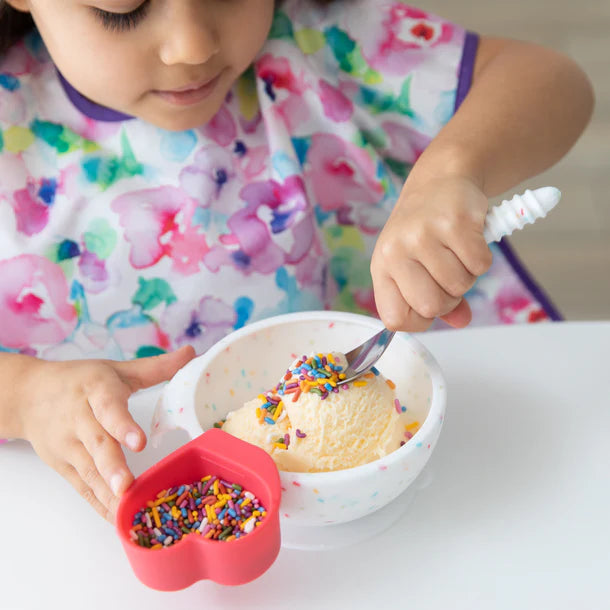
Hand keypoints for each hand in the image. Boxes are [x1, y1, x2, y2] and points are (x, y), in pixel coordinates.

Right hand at [16, 346, 194, 521]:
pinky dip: (99, 504)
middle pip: (97, 445)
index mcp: (96, 391)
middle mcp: (80, 420)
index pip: (109, 408)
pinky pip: (83, 488)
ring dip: (107, 492)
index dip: (122, 425)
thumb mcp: (117, 370)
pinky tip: (118, 519)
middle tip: (126, 486)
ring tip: (126, 511)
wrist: (29, 395)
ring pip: (89, 471)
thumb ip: (155, 367)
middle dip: (112, 467)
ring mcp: (69, 446)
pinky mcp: (64, 466)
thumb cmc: (80, 381)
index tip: (138, 442)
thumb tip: (191, 353)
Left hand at [371, 176, 492, 331]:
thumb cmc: (423, 230)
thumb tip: (461, 321)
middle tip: (449, 276)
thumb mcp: (415, 265)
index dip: (419, 320)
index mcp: (381, 267)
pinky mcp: (453, 222)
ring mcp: (423, 235)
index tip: (431, 306)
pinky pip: (479, 265)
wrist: (438, 181)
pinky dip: (481, 259)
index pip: (395, 318)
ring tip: (458, 253)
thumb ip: (435, 299)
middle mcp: (396, 251)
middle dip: (449, 298)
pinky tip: (471, 240)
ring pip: (459, 286)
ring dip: (467, 275)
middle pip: (432, 306)